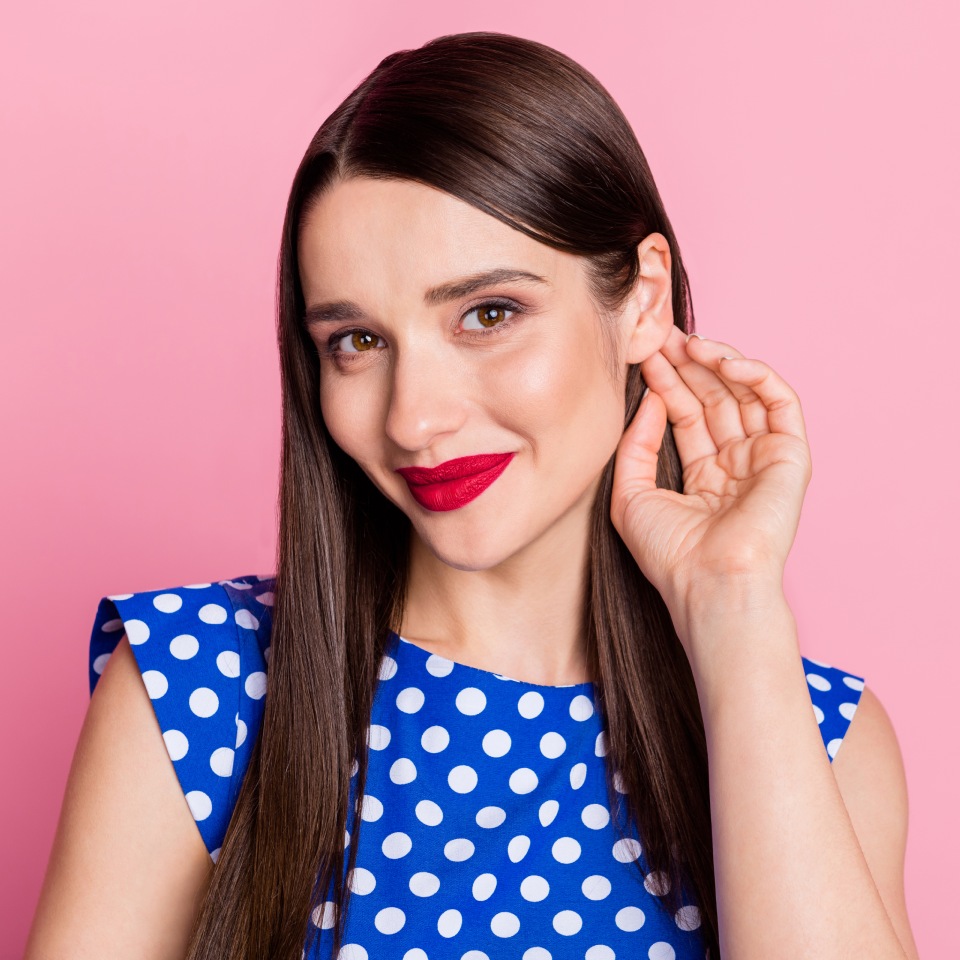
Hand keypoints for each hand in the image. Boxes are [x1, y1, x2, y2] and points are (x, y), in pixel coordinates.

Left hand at [610, 325, 811, 617]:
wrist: (708, 583)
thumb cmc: (668, 554)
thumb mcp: (630, 494)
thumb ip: (635, 445)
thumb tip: (650, 399)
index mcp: (703, 477)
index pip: (686, 415)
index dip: (667, 382)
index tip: (645, 355)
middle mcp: (735, 464)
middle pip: (714, 398)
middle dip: (689, 364)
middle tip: (664, 335)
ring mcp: (764, 459)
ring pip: (745, 394)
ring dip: (718, 363)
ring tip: (687, 342)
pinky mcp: (790, 456)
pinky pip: (780, 403)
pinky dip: (756, 375)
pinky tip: (724, 362)